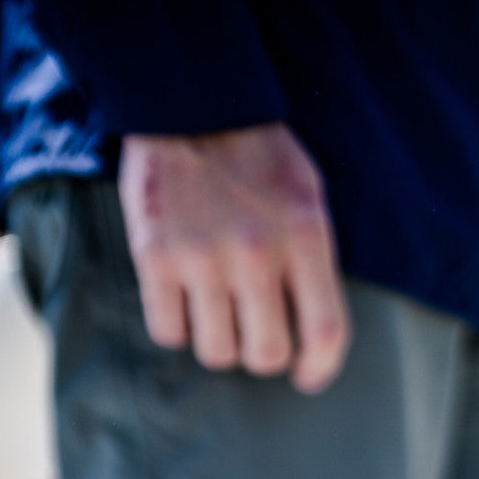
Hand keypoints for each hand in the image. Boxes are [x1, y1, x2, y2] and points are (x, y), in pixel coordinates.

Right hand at [118, 124, 350, 393]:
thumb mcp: (307, 196)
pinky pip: (169, 332)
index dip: (319, 368)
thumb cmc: (256, 155)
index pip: (324, 331)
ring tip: (216, 308)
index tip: (307, 376)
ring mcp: (202, 257)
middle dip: (262, 354)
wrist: (187, 102)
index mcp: (304, 234)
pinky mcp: (155, 257)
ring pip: (216, 352)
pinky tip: (182, 298)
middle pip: (266, 354)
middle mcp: (255, 252)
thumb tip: (314, 337)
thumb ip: (313, 262)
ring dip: (218, 340)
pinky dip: (177, 325)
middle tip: (254, 332)